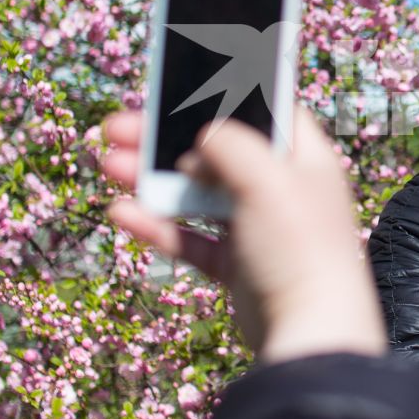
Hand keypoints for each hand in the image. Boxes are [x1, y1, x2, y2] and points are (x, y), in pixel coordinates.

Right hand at [93, 109, 386, 364]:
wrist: (310, 334)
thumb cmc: (298, 246)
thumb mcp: (266, 179)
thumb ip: (231, 145)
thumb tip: (205, 137)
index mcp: (304, 159)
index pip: (267, 111)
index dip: (225, 97)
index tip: (181, 85)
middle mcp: (283, 189)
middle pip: (219, 151)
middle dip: (167, 139)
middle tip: (118, 127)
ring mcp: (259, 228)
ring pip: (198, 194)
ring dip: (153, 179)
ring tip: (108, 165)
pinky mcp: (238, 266)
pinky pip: (191, 238)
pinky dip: (159, 225)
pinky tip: (122, 213)